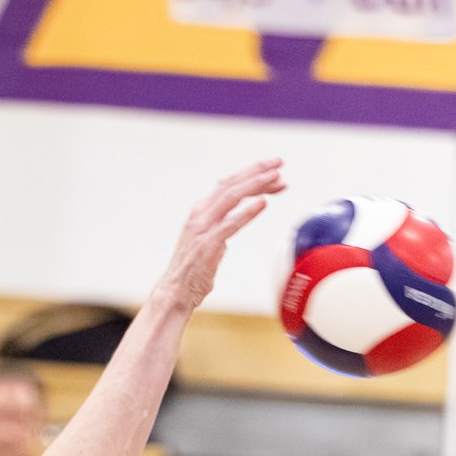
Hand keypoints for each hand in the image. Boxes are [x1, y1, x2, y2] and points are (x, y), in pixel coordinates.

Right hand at [158, 160, 285, 315]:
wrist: (175, 291)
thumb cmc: (192, 270)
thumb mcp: (207, 239)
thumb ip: (220, 224)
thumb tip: (233, 217)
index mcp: (201, 210)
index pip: (230, 183)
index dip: (253, 173)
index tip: (273, 169)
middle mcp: (200, 213)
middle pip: (232, 184)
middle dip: (258, 171)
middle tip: (279, 164)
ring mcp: (203, 227)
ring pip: (232, 196)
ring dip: (256, 184)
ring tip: (276, 178)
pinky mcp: (208, 244)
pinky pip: (230, 224)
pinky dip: (247, 212)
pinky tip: (263, 203)